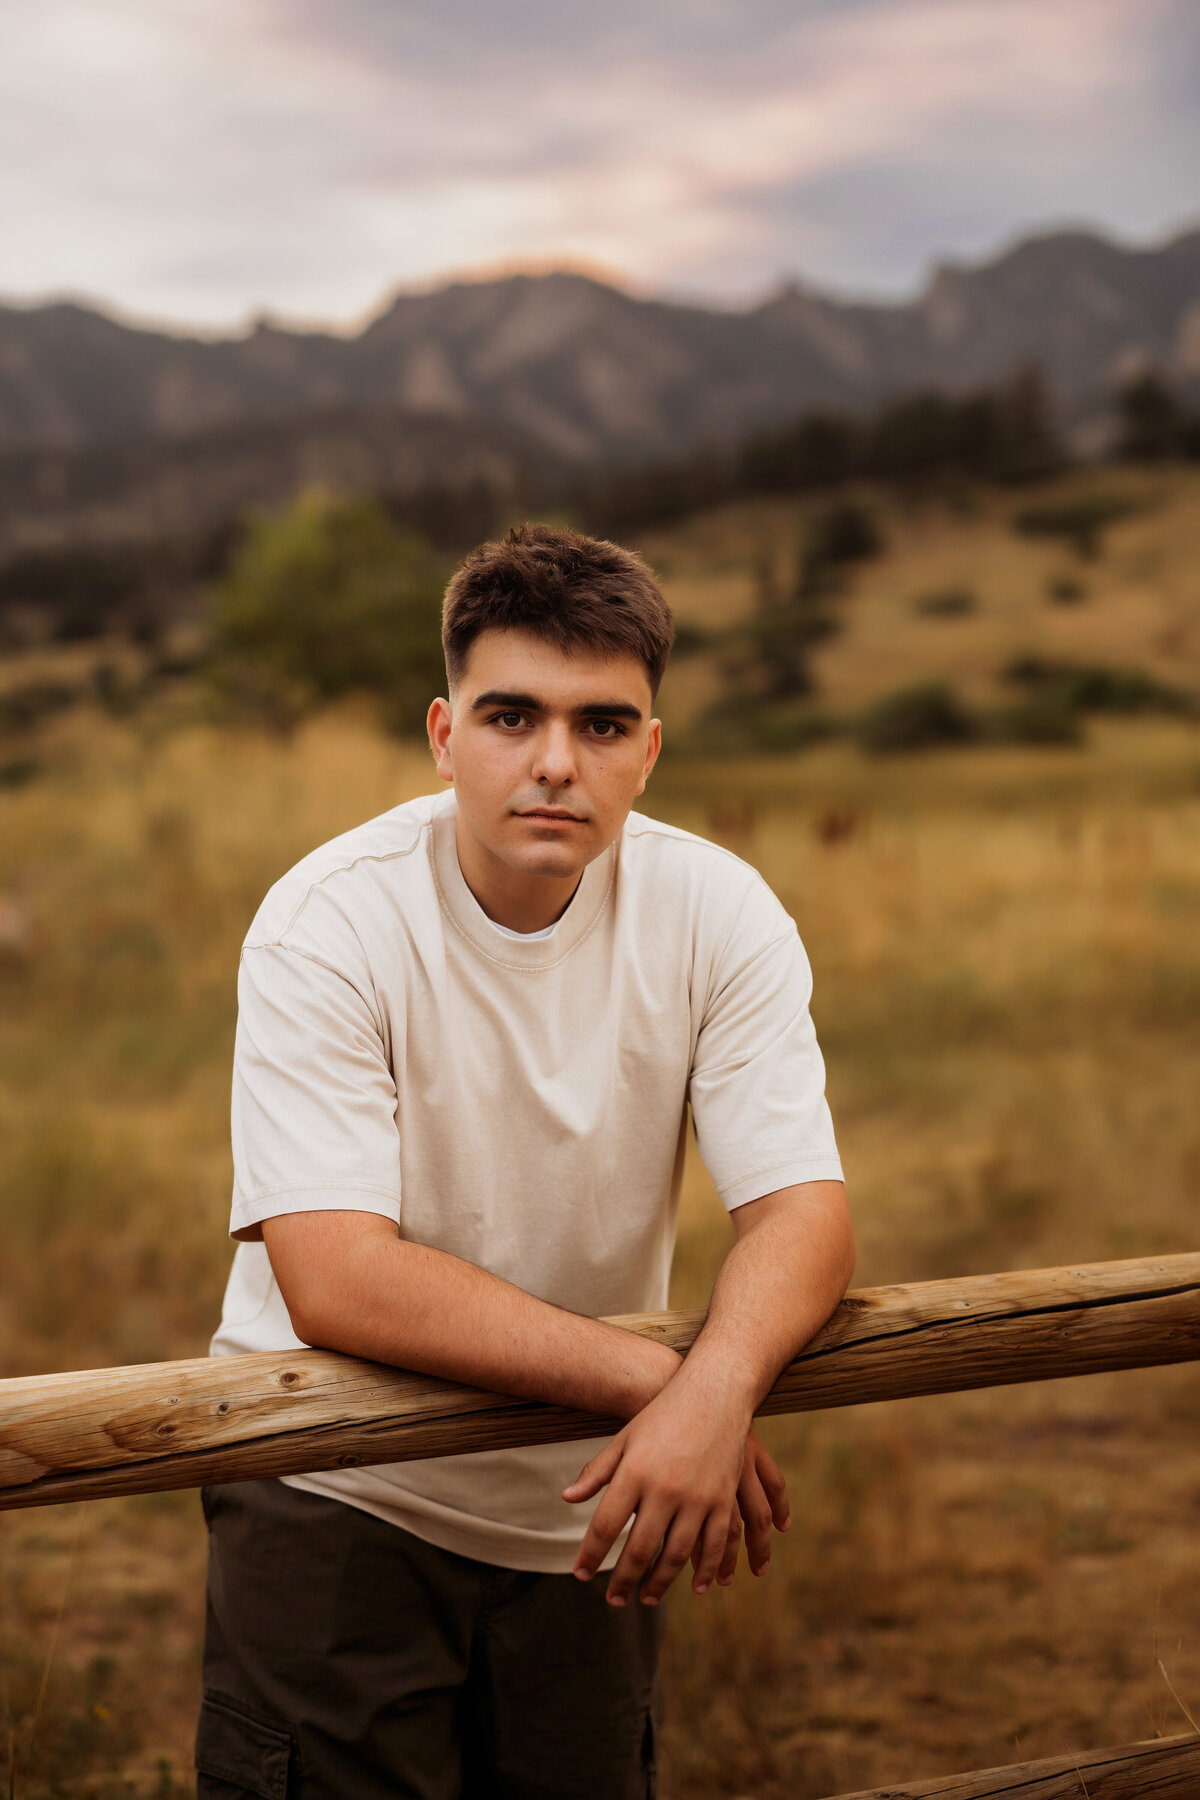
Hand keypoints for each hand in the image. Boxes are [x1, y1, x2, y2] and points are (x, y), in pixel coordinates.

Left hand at [563, 1377, 789, 1606]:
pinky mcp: (722, 1499)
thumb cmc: (662, 1415)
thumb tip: (567, 1499)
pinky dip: (705, 1570)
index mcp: (634, 1472)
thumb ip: (598, 1471)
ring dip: (660, 1583)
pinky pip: (713, 1545)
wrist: (714, 1393)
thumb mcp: (625, 1438)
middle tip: (613, 1600)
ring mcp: (697, 1496)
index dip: (590, 1555)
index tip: (581, 1575)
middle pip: (638, 1548)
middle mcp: (664, 1488)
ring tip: (646, 1598)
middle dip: (623, 1580)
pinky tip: (694, 1586)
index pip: (604, 1526)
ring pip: (676, 1554)